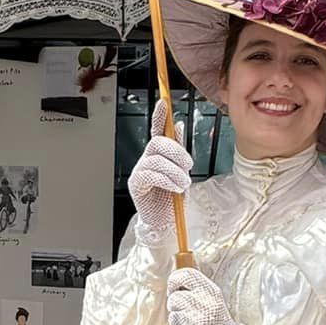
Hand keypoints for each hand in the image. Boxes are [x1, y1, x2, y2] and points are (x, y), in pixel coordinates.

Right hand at [127, 101, 191, 244]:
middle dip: (177, 152)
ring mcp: (140, 170)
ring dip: (175, 171)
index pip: (157, 129)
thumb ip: (178, 150)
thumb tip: (178, 125)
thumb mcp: (181, 171)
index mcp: (159, 154)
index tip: (163, 102)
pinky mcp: (137, 184)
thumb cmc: (172, 198)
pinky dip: (166, 180)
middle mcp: (147, 159)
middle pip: (158, 143)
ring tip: (183, 183)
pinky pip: (151, 174)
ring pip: (157, 159)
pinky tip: (174, 188)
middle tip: (189, 166)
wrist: (165, 222)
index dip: (159, 116)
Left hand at [166, 267, 245, 324]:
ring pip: (173, 313)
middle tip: (185, 312)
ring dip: (177, 320)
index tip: (175, 291)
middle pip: (174, 297)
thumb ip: (195, 289)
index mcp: (210, 290)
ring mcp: (197, 316)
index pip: (185, 274)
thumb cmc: (215, 321)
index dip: (174, 281)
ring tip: (190, 324)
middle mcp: (205, 300)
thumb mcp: (211, 299)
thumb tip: (173, 283)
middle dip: (175, 306)